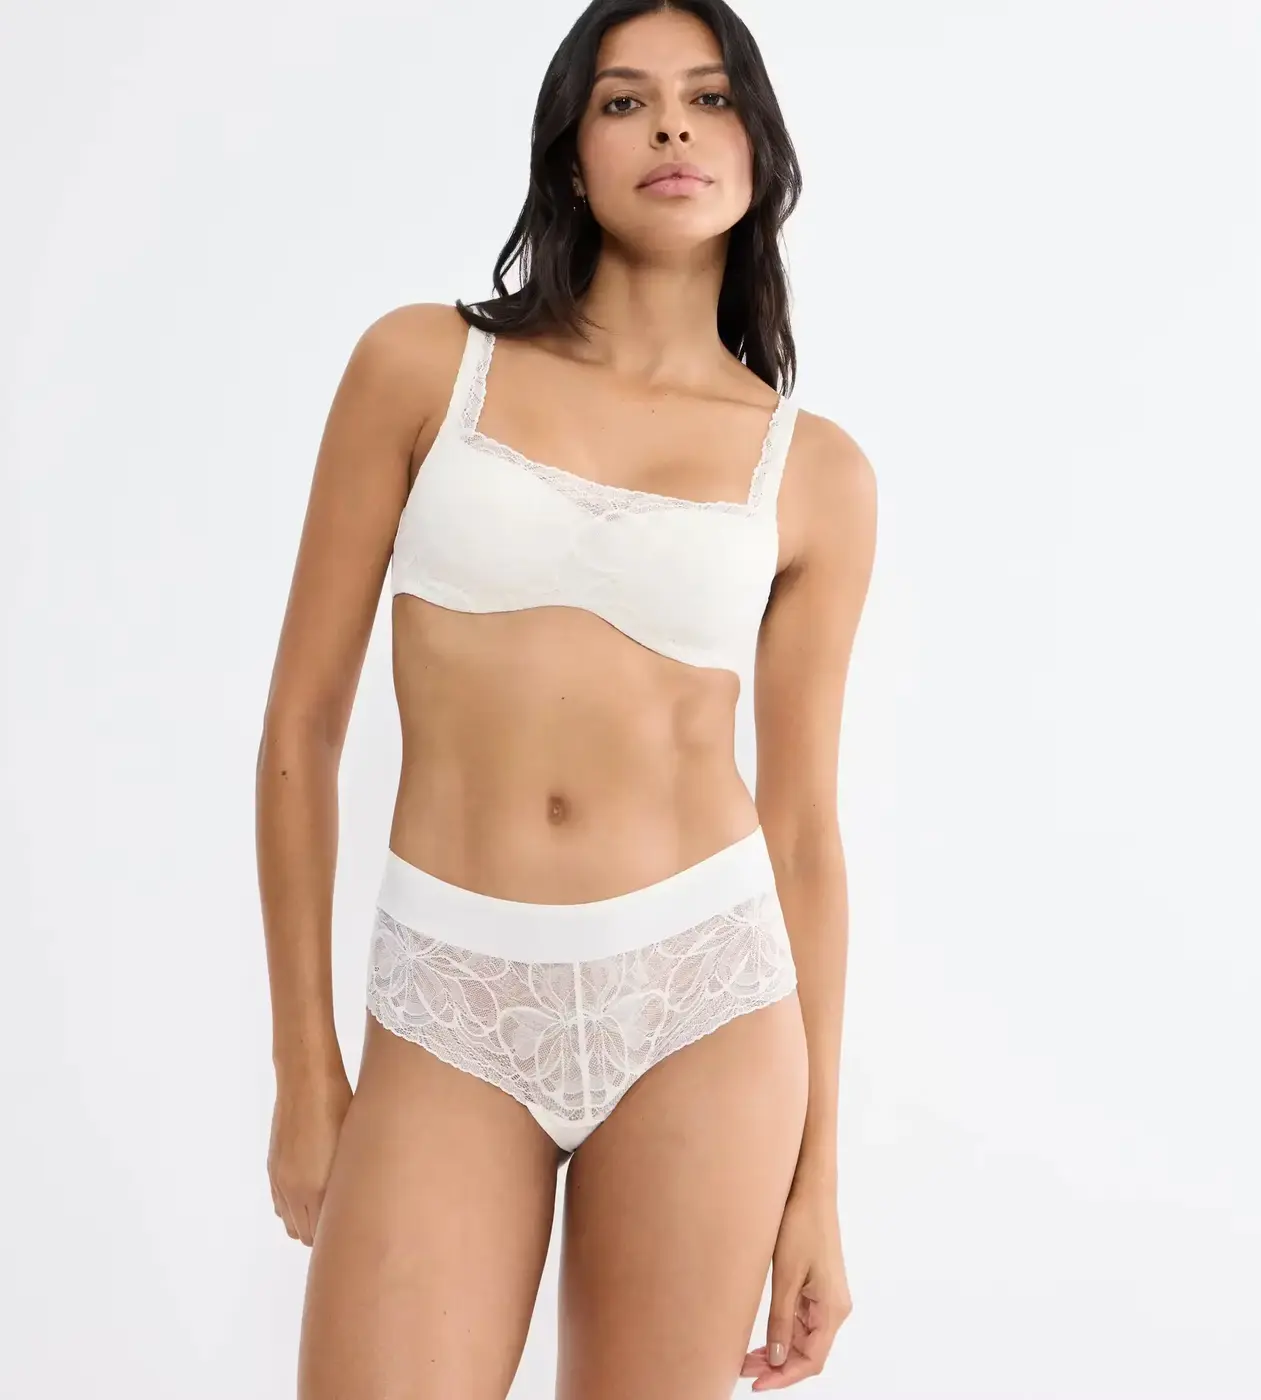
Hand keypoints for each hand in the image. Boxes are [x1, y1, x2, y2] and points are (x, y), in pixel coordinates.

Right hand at [267, 1061, 352, 1246]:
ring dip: (306, 1223)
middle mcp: (293, 1189)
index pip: (323, 1234)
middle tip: (346, 1223)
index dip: (339, 1236)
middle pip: (305, 1234)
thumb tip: (357, 1203)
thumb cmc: (340, 1107)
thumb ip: (350, 1181)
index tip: (356, 1231)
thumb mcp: (353, 1146)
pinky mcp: (273, 1167)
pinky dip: (293, 1208)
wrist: (307, 1080)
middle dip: (323, 1234)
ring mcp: (279, 1179)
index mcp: (316, 1187)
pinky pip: (280, 1204)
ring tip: (328, 1210)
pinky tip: (309, 1196)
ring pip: (290, 1222)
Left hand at [741, 1181, 851, 1388]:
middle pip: (808, 1353)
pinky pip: (802, 1321)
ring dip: (778, 1351)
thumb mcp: (786, 1276)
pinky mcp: (819, 1287)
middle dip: (777, 1366)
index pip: (811, 1360)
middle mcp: (835, 1308)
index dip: (784, 1377)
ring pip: (804, 1339)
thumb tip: (777, 1358)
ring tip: (747, 1358)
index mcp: (833, 1309)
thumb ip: (781, 1320)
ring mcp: (828, 1298)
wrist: (811, 1190)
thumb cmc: (801, 1225)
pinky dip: (783, 1333)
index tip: (757, 1385)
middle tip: (744, 1371)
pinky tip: (763, 1338)